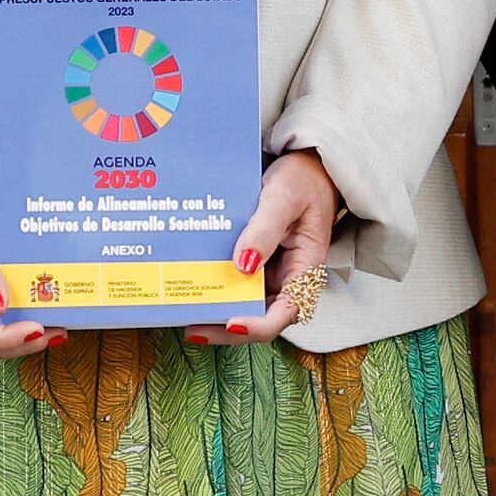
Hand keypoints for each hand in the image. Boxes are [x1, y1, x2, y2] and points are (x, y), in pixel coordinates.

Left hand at [190, 151, 342, 345]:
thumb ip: (264, 231)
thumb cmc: (303, 180)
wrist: (308, 167)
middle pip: (262, 318)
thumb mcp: (283, 198)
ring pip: (248, 306)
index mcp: (306, 267)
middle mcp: (290, 277)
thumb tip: (243, 266)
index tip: (231, 323)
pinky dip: (218, 291)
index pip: (286, 311)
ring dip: (219, 313)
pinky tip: (195, 288)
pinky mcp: (260, 265)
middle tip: (194, 327)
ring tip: (187, 313)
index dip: (259, 325)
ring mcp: (274, 273)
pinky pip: (239, 285)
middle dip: (228, 329)